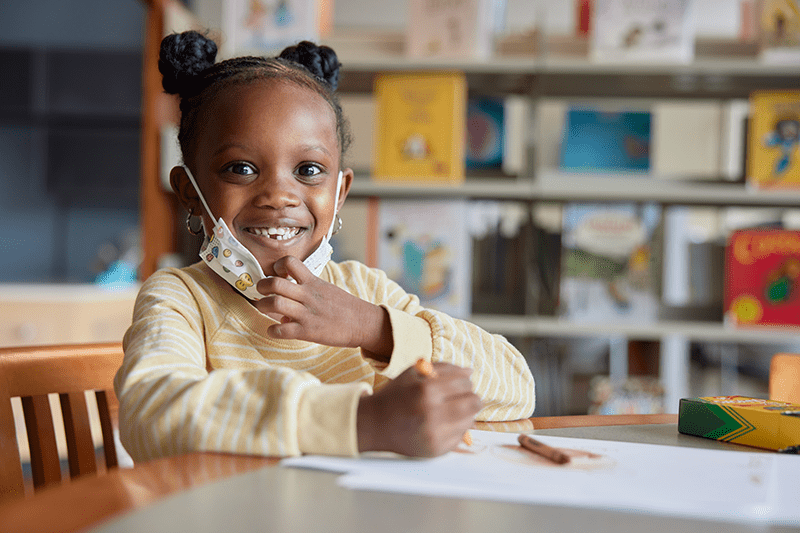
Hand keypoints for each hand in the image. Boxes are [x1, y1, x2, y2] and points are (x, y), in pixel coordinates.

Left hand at [254, 256, 390, 355]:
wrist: (364, 323)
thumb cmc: (345, 307)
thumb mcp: (326, 290)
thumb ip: (307, 291)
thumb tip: (289, 302)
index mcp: (313, 282)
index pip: (290, 262)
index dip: (277, 266)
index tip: (277, 274)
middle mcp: (308, 295)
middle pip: (275, 283)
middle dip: (261, 286)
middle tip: (261, 292)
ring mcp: (307, 313)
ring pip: (275, 303)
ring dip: (263, 306)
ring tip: (265, 309)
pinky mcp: (308, 331)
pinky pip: (281, 330)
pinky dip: (272, 331)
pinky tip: (274, 330)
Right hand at [356, 362, 481, 456]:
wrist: (374, 425)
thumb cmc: (396, 395)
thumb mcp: (414, 373)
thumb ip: (444, 368)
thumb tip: (470, 372)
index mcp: (426, 390)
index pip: (465, 384)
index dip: (463, 382)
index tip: (456, 384)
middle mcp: (432, 413)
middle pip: (474, 403)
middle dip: (470, 397)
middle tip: (459, 397)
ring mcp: (435, 435)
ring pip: (471, 420)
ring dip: (464, 413)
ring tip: (448, 411)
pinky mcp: (437, 450)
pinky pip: (461, 436)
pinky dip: (455, 428)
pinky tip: (441, 424)